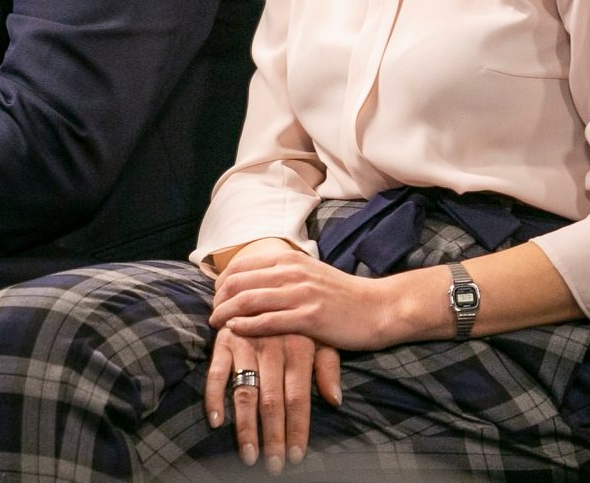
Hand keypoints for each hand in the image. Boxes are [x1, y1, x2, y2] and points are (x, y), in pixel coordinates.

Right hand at [203, 325, 339, 473]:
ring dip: (246, 427)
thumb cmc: (298, 317)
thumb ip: (327, 366)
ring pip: (245, 392)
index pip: (299, 398)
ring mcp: (246, 343)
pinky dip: (213, 396)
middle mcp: (272, 347)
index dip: (297, 429)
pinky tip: (216, 421)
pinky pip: (216, 372)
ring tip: (249, 455)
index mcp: (299, 348)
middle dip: (273, 436)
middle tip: (274, 466)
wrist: (268, 274)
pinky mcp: (224, 339)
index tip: (296, 456)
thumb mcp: (320, 335)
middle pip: (272, 400)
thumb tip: (335, 400)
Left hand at [210, 244, 404, 351]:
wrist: (378, 307)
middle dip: (219, 298)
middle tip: (211, 313)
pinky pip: (268, 321)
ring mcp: (300, 294)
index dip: (222, 282)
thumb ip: (283, 274)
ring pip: (249, 300)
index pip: (242, 265)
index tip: (215, 297)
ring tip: (215, 323)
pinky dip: (246, 326)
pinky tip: (234, 330)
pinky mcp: (309, 318)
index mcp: (290, 259)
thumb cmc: (342, 295)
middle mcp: (292, 272)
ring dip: (226, 312)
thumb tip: (255, 280)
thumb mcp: (310, 274)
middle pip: (239, 282)